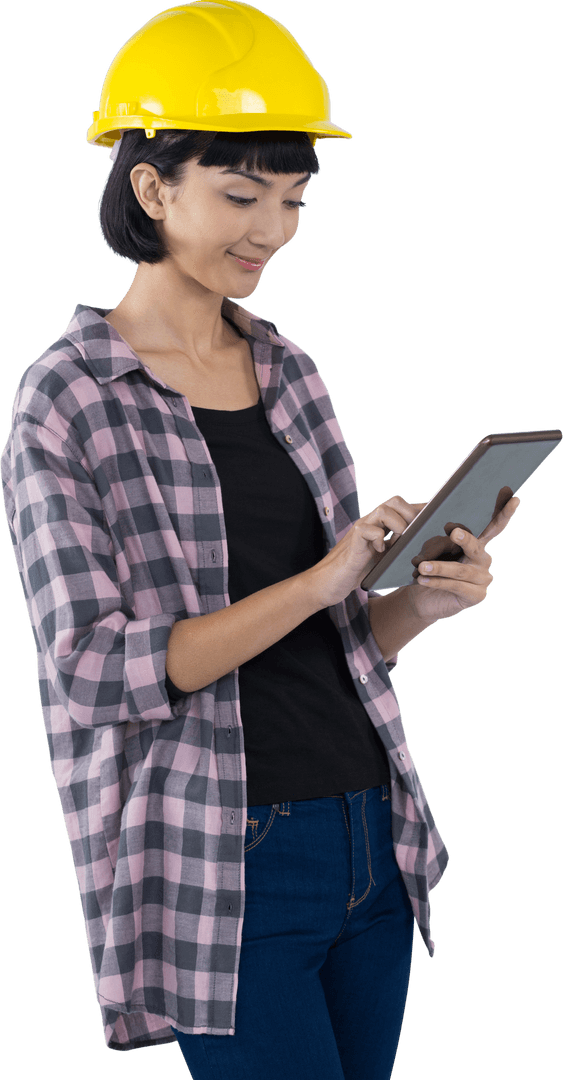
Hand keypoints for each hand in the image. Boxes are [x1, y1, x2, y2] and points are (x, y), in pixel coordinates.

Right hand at [307, 496, 425, 609]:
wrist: (328, 583)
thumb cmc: (357, 571)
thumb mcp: (384, 558)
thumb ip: (398, 548)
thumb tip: (423, 545)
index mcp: (381, 525)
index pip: (403, 507)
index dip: (420, 509)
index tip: (436, 517)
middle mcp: (371, 522)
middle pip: (395, 501)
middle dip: (411, 514)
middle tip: (415, 533)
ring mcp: (361, 529)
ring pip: (382, 509)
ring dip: (397, 524)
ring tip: (399, 542)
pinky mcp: (353, 541)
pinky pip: (367, 529)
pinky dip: (378, 539)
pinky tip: (380, 551)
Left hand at [408, 495, 520, 621]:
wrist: (420, 597)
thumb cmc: (426, 567)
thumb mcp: (428, 548)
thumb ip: (439, 537)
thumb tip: (448, 527)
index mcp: (476, 543)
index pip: (493, 525)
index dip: (504, 511)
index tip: (512, 495)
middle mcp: (483, 559)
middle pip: (476, 546)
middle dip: (465, 539)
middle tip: (452, 531)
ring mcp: (483, 578)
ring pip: (461, 570)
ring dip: (439, 567)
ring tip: (420, 566)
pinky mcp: (476, 596)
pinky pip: (456, 586)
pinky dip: (437, 582)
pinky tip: (421, 579)